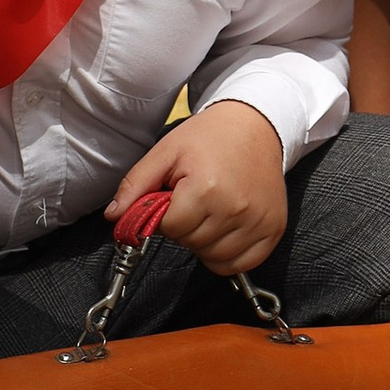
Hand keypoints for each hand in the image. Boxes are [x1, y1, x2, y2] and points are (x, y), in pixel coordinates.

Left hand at [108, 102, 288, 274]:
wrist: (256, 126)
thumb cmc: (210, 138)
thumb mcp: (166, 153)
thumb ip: (136, 186)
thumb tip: (115, 217)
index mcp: (207, 188)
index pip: (171, 228)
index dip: (167, 215)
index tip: (177, 195)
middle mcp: (236, 209)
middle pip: (192, 244)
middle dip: (185, 227)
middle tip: (194, 201)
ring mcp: (259, 222)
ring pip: (215, 258)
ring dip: (205, 242)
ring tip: (211, 212)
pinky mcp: (274, 230)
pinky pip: (242, 263)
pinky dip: (229, 255)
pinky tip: (226, 230)